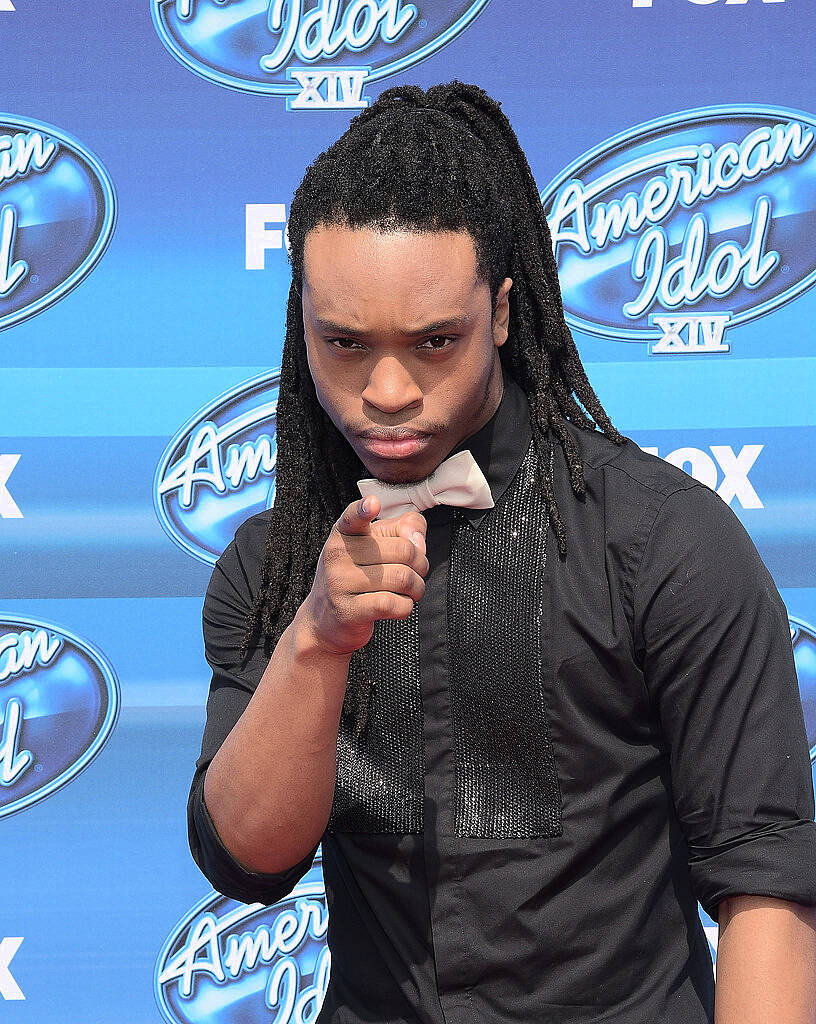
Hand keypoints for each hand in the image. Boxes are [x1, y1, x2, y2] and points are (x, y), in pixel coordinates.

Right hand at [299, 495, 428, 656]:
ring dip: (417, 587)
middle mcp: (337, 554)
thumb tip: (417, 540)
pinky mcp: (348, 611)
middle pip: (404, 550)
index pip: (353, 517)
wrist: (325, 620)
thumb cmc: (356, 576)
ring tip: (411, 590)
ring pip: (403, 578)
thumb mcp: (375, 545)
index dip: (364, 509)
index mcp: (343, 533)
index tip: (373, 504)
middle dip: (421, 564)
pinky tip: (399, 605)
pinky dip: (406, 606)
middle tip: (416, 573)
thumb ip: (403, 528)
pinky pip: (393, 604)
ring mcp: (339, 583)